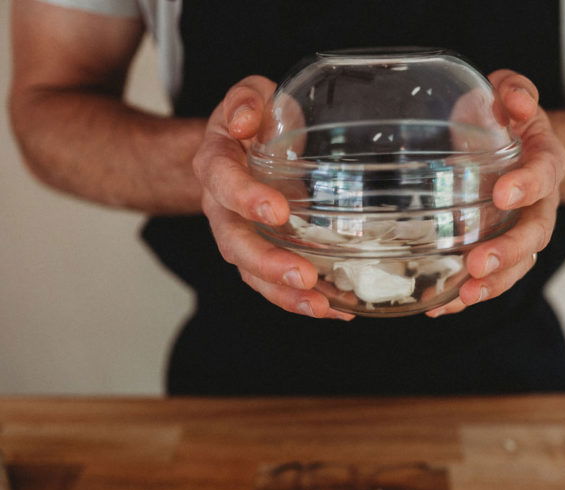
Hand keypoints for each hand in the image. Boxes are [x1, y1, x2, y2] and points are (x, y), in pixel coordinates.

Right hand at [192, 76, 354, 320]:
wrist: (240, 146)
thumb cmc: (253, 120)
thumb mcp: (250, 94)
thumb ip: (246, 100)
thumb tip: (245, 120)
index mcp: (216, 162)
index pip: (223, 181)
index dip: (246, 197)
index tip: (278, 211)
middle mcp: (220, 206)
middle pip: (233, 242)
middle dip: (267, 262)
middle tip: (303, 276)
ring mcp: (239, 234)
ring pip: (250, 272)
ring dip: (284, 293)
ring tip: (322, 308)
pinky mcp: (261, 250)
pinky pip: (273, 281)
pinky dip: (301, 298)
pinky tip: (337, 309)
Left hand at [426, 70, 564, 316]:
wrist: (509, 142)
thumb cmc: (504, 117)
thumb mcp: (509, 92)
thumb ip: (514, 90)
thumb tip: (514, 100)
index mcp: (545, 159)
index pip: (546, 173)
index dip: (528, 185)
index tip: (502, 195)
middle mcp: (539, 201)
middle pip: (535, 233)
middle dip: (509, 252)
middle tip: (478, 264)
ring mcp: (519, 228)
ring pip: (518, 264)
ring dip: (493, 283)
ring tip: (463, 295)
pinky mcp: (497, 245)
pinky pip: (490, 274)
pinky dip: (467, 293)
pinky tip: (441, 305)